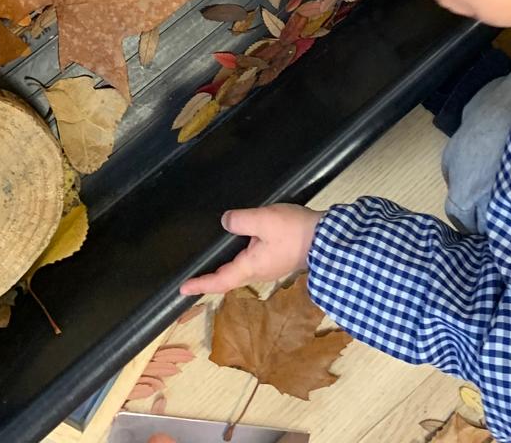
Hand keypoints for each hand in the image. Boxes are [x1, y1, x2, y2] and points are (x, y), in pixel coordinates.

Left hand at [179, 205, 319, 295]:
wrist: (327, 240)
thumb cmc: (295, 232)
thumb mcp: (264, 220)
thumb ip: (241, 220)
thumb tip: (225, 222)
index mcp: (251, 266)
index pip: (220, 279)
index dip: (201, 284)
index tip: (183, 289)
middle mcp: (259, 271)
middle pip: (230, 277)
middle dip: (212, 278)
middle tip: (195, 277)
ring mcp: (270, 266)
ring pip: (241, 269)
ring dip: (226, 268)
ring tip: (213, 261)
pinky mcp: (279, 258)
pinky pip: (253, 260)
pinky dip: (240, 258)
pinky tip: (241, 245)